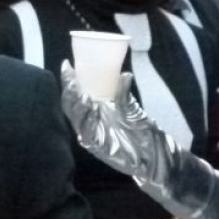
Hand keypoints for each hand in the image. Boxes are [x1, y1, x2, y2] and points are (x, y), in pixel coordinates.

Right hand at [59, 59, 158, 181]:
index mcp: (93, 107)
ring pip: (75, 117)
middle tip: (70, 77)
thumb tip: (125, 74)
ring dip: (76, 104)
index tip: (67, 65)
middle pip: (71, 103)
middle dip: (69, 90)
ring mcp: (90, 132)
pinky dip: (85, 120)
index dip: (69, 79)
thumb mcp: (131, 108)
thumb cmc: (139, 129)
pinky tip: (89, 109)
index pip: (75, 92)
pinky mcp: (95, 146)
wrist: (150, 153)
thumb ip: (124, 93)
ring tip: (81, 93)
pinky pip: (85, 132)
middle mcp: (88, 119)